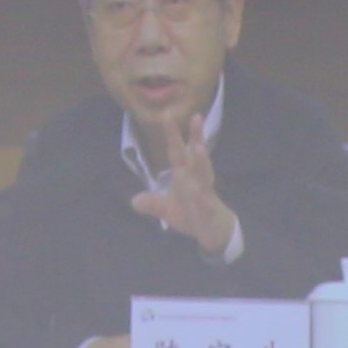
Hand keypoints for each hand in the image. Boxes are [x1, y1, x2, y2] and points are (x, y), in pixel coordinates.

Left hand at [128, 109, 239, 257]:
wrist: (212, 233)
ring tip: (199, 148)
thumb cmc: (192, 215)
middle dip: (195, 137)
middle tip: (196, 117)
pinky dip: (202, 198)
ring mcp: (204, 192)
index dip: (172, 135)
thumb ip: (153, 203)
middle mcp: (195, 179)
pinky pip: (206, 202)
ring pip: (204, 174)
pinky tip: (199, 194)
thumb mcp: (167, 211)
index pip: (177, 152)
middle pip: (195, 155)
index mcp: (184, 175)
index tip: (168, 115)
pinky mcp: (210, 209)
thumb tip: (134, 200)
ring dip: (202, 161)